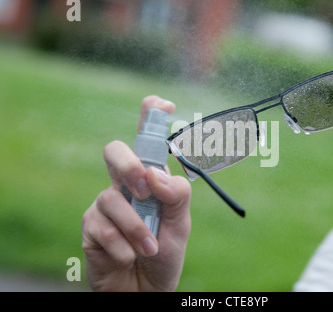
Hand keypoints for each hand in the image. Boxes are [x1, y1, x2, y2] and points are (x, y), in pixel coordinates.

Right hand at [82, 96, 191, 290]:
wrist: (145, 289)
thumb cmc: (164, 252)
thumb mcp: (180, 224)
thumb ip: (176, 196)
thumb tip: (155, 174)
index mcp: (150, 180)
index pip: (147, 141)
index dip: (150, 116)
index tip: (162, 104)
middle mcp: (125, 185)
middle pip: (114, 151)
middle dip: (128, 165)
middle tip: (144, 188)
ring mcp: (105, 204)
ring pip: (111, 197)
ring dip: (136, 228)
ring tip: (150, 248)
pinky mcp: (91, 226)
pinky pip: (102, 227)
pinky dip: (123, 246)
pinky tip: (129, 257)